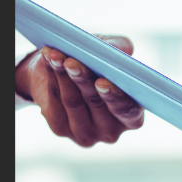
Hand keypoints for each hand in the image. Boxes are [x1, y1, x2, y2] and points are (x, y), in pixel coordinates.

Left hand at [15, 37, 144, 146]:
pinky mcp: (61, 129)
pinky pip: (55, 101)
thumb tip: (121, 49)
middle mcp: (111, 130)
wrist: (60, 74)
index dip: (116, 97)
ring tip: (55, 54)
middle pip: (97, 104)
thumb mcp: (109, 51)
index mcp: (132, 116)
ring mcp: (86, 133)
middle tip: (71, 63)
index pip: (128, 111)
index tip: (102, 82)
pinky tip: (49, 60)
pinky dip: (51, 77)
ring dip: (63, 75)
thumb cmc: (94, 64)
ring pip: (73, 101)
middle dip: (83, 80)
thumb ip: (120, 48)